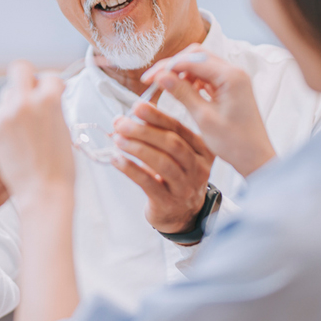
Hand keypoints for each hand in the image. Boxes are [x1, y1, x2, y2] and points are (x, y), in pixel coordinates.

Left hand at [0, 61, 74, 210]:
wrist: (43, 191)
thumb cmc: (60, 166)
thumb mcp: (64, 128)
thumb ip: (53, 107)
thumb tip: (47, 96)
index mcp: (50, 100)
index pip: (49, 76)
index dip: (52, 85)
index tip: (52, 92)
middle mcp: (25, 102)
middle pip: (20, 69)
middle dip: (27, 78)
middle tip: (32, 94)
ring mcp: (6, 115)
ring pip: (7, 92)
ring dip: (15, 101)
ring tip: (24, 124)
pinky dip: (5, 119)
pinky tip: (14, 136)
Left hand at [111, 103, 214, 233]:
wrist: (182, 214)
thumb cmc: (175, 176)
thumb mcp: (175, 152)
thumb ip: (160, 131)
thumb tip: (136, 111)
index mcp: (203, 150)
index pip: (179, 128)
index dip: (156, 116)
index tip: (137, 106)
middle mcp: (199, 167)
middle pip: (172, 144)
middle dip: (144, 131)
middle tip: (121, 123)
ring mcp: (186, 186)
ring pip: (162, 163)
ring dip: (137, 148)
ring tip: (117, 139)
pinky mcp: (169, 202)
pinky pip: (148, 183)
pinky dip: (130, 169)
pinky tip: (117, 159)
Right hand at [144, 44, 275, 176]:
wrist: (255, 158)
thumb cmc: (235, 143)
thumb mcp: (203, 118)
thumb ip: (182, 93)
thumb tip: (161, 76)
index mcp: (231, 77)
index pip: (192, 60)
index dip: (167, 67)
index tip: (149, 79)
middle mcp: (234, 73)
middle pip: (196, 56)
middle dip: (173, 65)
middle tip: (154, 80)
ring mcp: (233, 79)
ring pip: (200, 64)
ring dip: (182, 72)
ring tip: (166, 88)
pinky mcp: (230, 87)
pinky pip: (207, 75)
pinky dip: (191, 80)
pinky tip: (181, 92)